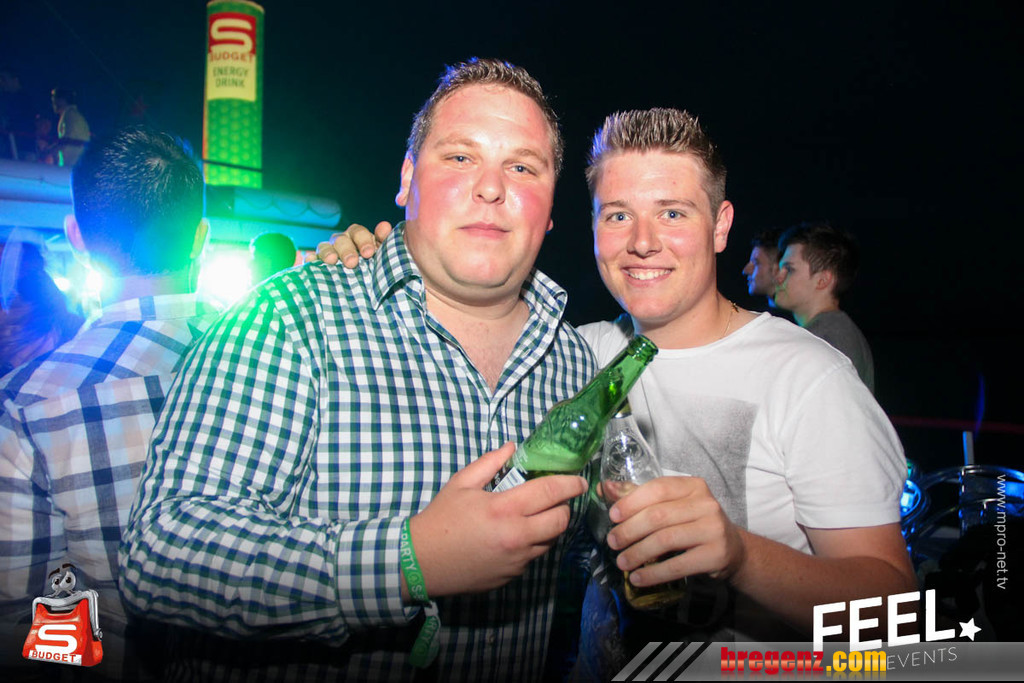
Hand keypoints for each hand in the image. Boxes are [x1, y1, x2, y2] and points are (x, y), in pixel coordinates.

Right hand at [309, 221, 392, 266]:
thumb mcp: (382, 253)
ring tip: (332, 260)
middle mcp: (341, 241)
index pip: (357, 232)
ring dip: (327, 253)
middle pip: (340, 240)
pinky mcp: (317, 264)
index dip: (363, 240)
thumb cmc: (373, 265)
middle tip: (352, 263)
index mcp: (357, 237)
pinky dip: (310, 259)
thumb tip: (385, 226)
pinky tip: (311, 262)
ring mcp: (328, 252)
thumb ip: (384, 240)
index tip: (368, 253)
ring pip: (324, 247)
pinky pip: (311, 259)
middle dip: (346, 250)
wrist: (363, 288)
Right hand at [409, 443, 587, 597]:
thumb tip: (512, 447)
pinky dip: (532, 544)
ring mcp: (517, 560)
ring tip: (536, 517)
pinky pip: (533, 557)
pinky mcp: (513, 576)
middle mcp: (517, 536)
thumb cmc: (440, 519)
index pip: (551, 492)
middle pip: (561, 520)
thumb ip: (490, 463)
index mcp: (505, 508)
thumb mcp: (461, 483)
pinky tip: (516, 537)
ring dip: (550, 527)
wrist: (421, 562)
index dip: (571, 483)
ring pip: (551, 541)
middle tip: (557, 499)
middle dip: (565, 507)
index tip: (579, 480)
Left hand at [605, 476, 745, 587]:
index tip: (613, 516)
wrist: (733, 551)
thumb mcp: (672, 506)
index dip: (632, 502)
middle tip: (612, 543)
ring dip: (638, 553)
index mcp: (693, 486)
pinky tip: (638, 579)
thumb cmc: (694, 524)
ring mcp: (713, 529)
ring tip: (622, 563)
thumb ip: (640, 496)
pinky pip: (678, 565)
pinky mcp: (716, 555)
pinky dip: (654, 573)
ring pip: (665, 540)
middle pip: (658, 516)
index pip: (658, 488)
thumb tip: (605, 488)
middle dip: (630, 530)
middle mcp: (706, 504)